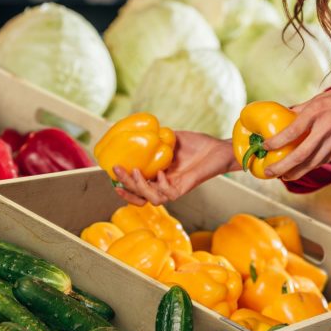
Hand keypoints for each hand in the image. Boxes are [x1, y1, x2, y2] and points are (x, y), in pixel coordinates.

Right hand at [113, 131, 238, 205]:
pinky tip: (160, 172)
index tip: (112, 175)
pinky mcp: (184, 189)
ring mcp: (173, 189)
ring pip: (152, 199)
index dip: (123, 186)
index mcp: (157, 176)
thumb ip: (155, 138)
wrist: (218, 149)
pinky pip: (168, 194)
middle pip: (139, 195)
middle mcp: (163, 185)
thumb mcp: (170, 138)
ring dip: (140, 187)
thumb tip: (138, 130)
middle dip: (126, 184)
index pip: (136, 188)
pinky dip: (161, 185)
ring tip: (136, 172)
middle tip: (117, 169)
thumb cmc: (196, 144)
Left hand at [263, 66, 330, 180]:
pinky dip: (313, 166)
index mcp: (317, 111)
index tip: (265, 147)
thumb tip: (286, 114)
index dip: (276, 142)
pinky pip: (326, 160)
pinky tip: (303, 169)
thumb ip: (304, 108)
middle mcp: (326, 127)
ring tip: (284, 176)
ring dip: (297, 171)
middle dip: (282, 166)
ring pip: (314, 162)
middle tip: (269, 172)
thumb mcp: (323, 97)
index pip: (291, 131)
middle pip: (300, 154)